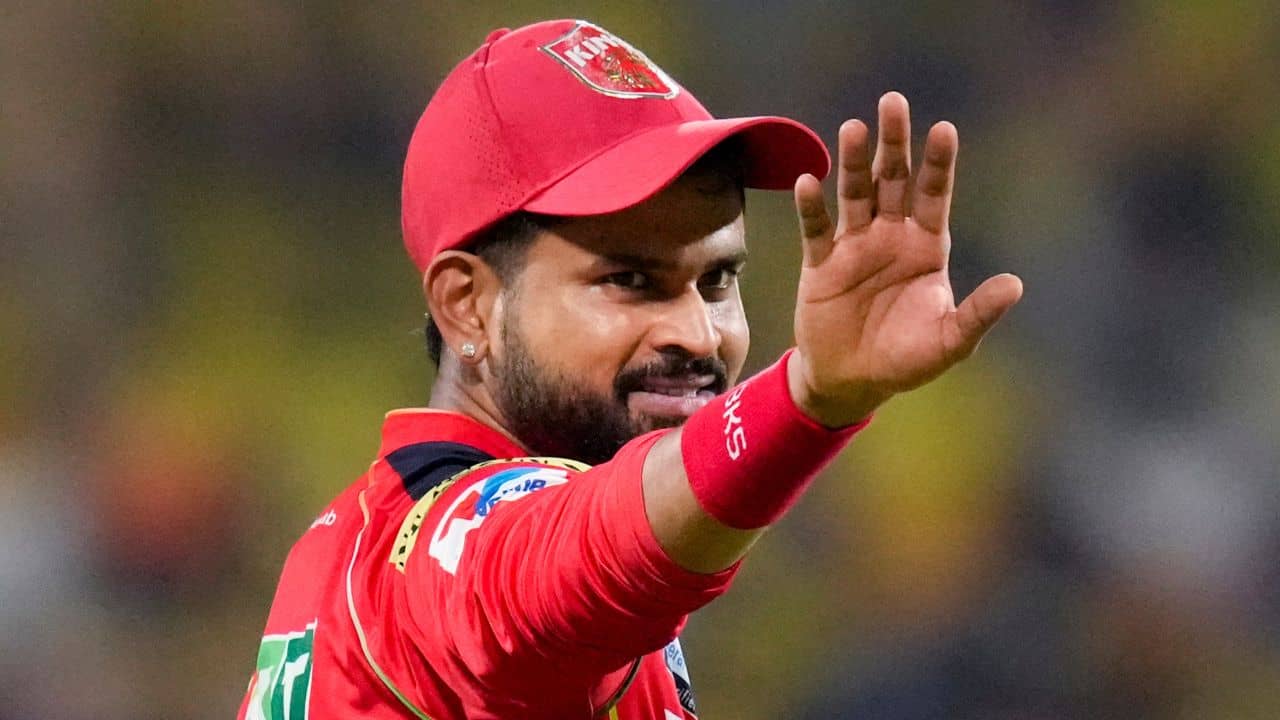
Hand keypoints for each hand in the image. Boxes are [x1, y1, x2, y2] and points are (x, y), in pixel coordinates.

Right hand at [788, 92, 1023, 426]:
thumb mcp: (950, 343)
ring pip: (855, 193)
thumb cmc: (906, 361)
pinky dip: (812, 206)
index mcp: (926, 247)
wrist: (852, 381)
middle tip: (893, 102)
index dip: (937, 164)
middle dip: (893, 143)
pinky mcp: (821, 262)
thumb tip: (1015, 284)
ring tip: (853, 128)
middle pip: (893, 180)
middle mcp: (891, 236)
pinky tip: (810, 182)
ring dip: (852, 162)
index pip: (933, 195)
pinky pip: (817, 229)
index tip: (943, 129)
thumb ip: (979, 313)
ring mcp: (854, 246)